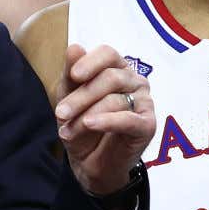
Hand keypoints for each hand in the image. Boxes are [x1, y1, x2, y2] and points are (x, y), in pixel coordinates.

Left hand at [52, 44, 155, 197]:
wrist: (89, 162)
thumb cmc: (81, 124)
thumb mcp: (69, 97)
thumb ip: (72, 73)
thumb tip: (75, 47)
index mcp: (117, 69)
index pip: (108, 54)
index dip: (91, 62)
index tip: (74, 75)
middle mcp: (134, 81)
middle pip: (110, 78)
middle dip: (81, 96)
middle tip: (60, 113)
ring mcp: (144, 102)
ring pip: (114, 100)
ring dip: (85, 115)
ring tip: (68, 131)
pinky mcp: (147, 125)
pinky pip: (127, 119)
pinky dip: (106, 121)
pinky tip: (90, 124)